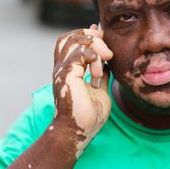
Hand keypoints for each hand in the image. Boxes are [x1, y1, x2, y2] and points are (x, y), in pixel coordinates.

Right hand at [52, 24, 112, 155]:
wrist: (78, 133)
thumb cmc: (88, 117)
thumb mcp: (99, 90)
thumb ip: (101, 75)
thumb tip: (106, 64)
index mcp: (69, 70)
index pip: (70, 42)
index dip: (86, 36)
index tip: (104, 40)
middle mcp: (63, 68)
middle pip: (69, 37)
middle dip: (89, 36)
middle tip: (106, 49)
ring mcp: (63, 71)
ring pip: (74, 40)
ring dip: (94, 45)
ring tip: (106, 58)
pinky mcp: (67, 76)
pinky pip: (79, 54)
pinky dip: (93, 57)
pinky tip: (99, 71)